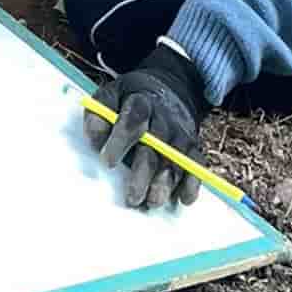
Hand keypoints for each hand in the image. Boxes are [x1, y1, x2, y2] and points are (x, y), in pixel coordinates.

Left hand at [84, 46, 209, 209]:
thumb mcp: (111, 96)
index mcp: (141, 102)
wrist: (167, 90)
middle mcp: (164, 118)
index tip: (106, 162)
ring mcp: (180, 133)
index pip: (133, 119)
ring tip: (152, 202)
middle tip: (132, 198)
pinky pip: (196, 166)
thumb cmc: (130, 100)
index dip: (120, 140)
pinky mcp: (192, 147)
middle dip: (144, 174)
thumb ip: (98, 114)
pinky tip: (183, 199)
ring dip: (166, 184)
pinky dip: (192, 184)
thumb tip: (95, 140)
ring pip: (176, 161)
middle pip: (156, 146)